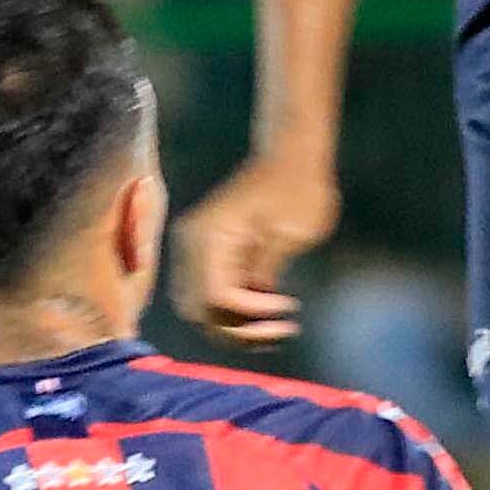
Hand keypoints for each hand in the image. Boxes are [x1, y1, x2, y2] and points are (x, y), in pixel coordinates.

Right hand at [174, 153, 340, 343]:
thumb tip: (249, 306)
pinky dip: (232, 309)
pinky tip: (266, 313)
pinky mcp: (206, 251)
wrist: (291, 157)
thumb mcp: (291, 233)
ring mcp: (195, 247)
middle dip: (236, 331)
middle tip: (279, 332)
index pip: (214, 298)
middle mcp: (192, 243)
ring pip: (199, 306)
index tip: (286, 307)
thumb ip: (265, 270)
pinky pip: (208, 292)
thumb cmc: (297, 188)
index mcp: (210, 236)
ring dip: (233, 325)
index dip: (249, 315)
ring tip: (274, 331)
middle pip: (198, 310)